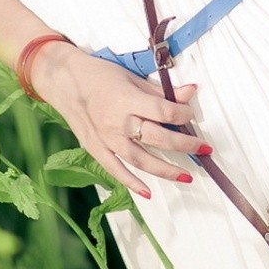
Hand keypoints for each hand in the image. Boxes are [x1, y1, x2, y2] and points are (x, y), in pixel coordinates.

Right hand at [31, 46, 208, 199]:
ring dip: (166, 170)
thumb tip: (191, 92)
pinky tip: (148, 193)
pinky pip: (116, 170)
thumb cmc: (100, 75)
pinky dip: (132, 183)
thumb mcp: (131, 77)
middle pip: (158, 138)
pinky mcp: (95, 149)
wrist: (64, 80)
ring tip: (186, 176)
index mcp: (128, 100)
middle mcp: (117, 123)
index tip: (190, 114)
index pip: (164, 112)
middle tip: (204, 149)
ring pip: (141, 160)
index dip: (183, 114)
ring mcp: (106, 139)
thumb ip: (161, 90)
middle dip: (185, 145)